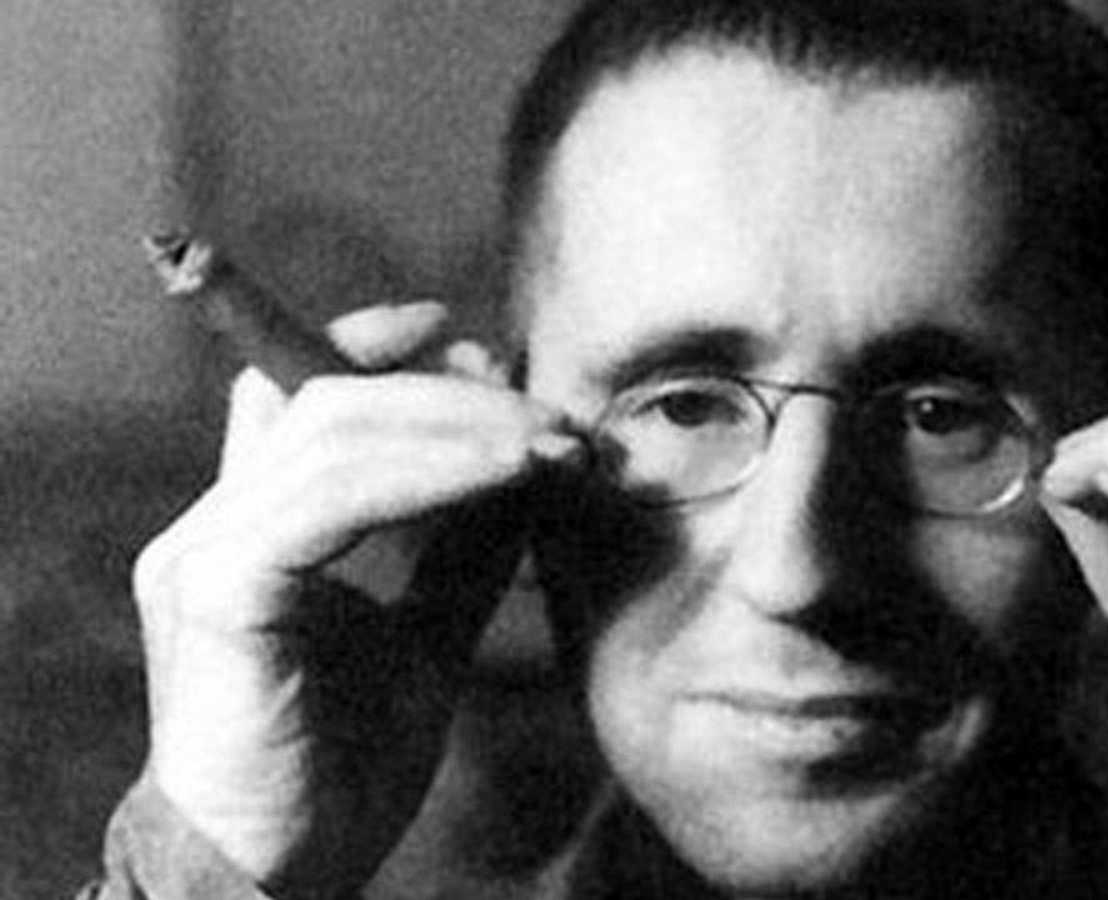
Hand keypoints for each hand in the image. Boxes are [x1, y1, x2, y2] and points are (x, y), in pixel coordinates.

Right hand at [132, 303, 581, 894]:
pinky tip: (504, 475)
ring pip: (335, 432)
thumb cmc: (340, 773)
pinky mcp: (219, 593)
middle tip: (553, 418)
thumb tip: (528, 472)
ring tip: (551, 447)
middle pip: (330, 399)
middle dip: (456, 393)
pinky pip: (331, 497)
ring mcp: (205, 554)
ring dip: (462, 427)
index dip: (379, 348)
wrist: (274, 879)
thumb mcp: (423, 640)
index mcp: (251, 533)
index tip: (476, 341)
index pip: (297, 394)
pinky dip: (428, 473)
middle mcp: (213, 528)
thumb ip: (459, 557)